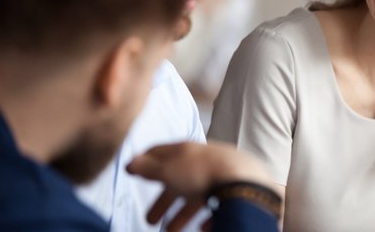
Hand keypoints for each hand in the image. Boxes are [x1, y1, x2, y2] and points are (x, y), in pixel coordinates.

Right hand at [126, 141, 273, 230]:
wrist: (243, 182)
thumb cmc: (201, 173)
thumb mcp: (167, 170)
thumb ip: (148, 168)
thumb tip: (131, 163)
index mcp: (186, 150)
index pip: (161, 152)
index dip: (146, 161)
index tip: (135, 170)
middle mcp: (203, 160)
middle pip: (178, 181)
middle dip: (163, 201)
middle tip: (150, 219)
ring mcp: (220, 175)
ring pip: (197, 197)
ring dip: (182, 216)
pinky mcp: (233, 190)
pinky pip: (216, 206)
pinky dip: (207, 217)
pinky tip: (204, 227)